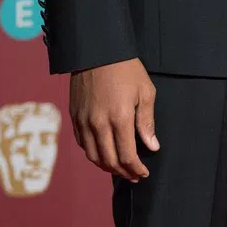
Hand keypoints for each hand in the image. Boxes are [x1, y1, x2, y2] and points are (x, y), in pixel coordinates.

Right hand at [70, 58, 158, 181]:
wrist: (98, 50)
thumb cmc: (126, 69)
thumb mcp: (145, 91)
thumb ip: (147, 121)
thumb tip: (152, 146)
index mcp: (119, 118)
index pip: (126, 156)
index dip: (136, 168)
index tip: (144, 173)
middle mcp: (98, 124)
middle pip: (109, 161)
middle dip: (123, 172)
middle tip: (134, 175)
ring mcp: (84, 122)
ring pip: (93, 156)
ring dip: (107, 167)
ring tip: (120, 169)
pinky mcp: (75, 117)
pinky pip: (82, 144)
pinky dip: (93, 154)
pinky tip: (103, 154)